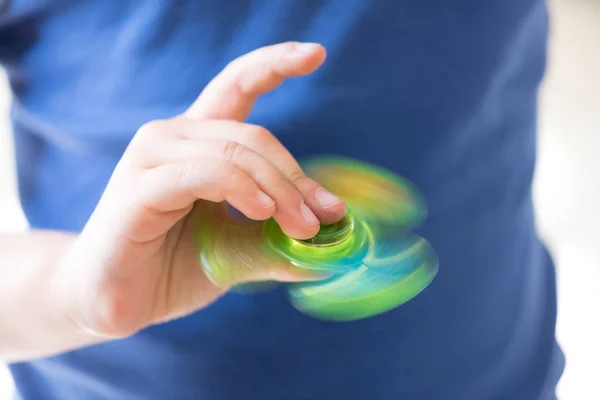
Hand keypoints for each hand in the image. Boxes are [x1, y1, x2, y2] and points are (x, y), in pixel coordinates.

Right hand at [53, 42, 345, 338]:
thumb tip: (334, 238)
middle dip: (296, 177)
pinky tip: (261, 212)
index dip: (275, 63)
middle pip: (252, 135)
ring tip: (303, 227)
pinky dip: (240, 189)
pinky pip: (202, 173)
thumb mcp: (240, 249)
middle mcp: (172, 137)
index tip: (316, 53)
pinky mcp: (138, 187)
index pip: (236, 84)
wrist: (117, 303)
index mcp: (198, 142)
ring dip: (278, 189)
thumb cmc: (174, 268)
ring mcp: (151, 157)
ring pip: (233, 152)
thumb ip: (279, 238)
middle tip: (326, 216)